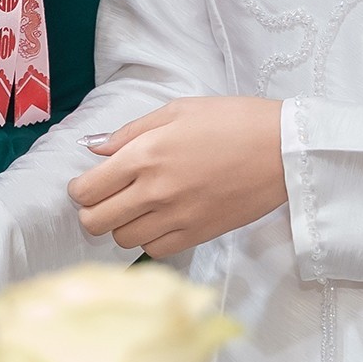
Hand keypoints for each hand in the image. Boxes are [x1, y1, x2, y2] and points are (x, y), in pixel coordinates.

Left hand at [70, 97, 286, 260]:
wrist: (282, 149)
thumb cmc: (231, 120)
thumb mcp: (176, 110)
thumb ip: (130, 132)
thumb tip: (94, 147)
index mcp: (145, 156)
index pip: (88, 189)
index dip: (79, 189)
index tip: (87, 184)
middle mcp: (155, 191)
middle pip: (97, 222)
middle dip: (91, 211)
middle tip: (103, 200)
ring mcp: (177, 217)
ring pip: (123, 240)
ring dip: (121, 226)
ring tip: (134, 209)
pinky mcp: (199, 235)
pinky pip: (156, 251)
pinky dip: (149, 240)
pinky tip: (157, 222)